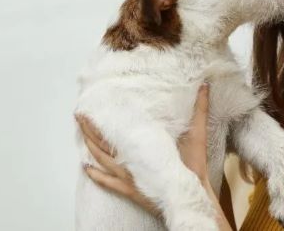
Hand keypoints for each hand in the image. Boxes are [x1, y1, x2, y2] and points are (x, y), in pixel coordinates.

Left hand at [75, 83, 212, 213]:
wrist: (190, 195)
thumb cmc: (192, 167)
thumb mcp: (197, 134)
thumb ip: (200, 110)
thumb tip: (204, 87)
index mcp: (141, 146)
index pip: (115, 129)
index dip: (101, 119)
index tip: (91, 107)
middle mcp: (129, 160)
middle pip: (103, 143)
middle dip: (89, 129)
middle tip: (79, 117)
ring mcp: (127, 176)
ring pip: (101, 160)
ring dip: (89, 147)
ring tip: (81, 135)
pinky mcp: (129, 189)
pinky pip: (107, 182)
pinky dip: (95, 175)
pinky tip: (86, 169)